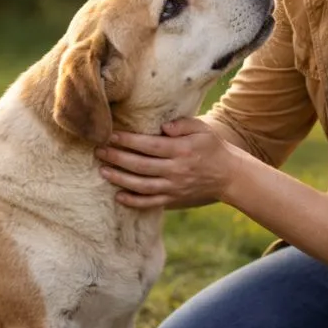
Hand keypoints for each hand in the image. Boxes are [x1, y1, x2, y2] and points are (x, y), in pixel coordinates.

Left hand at [94, 117, 239, 208]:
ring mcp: (174, 187)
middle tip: (98, 151)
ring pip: (141, 186)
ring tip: (103, 171)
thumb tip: (163, 126)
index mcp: (181, 150)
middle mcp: (175, 170)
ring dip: (120, 179)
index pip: (149, 145)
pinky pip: (150, 203)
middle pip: (140, 166)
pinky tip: (118, 196)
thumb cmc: (212, 147)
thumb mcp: (202, 129)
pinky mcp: (174, 199)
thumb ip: (183, 124)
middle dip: (117, 158)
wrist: (229, 175)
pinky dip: (133, 202)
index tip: (110, 135)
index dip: (128, 141)